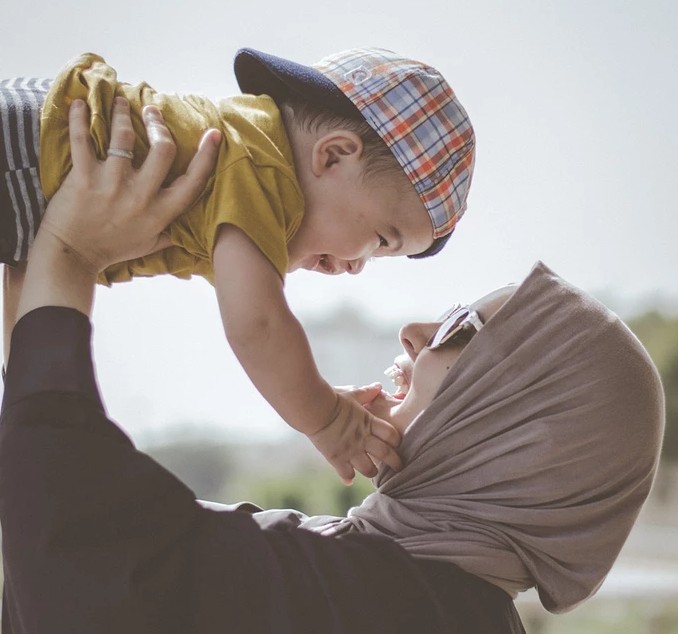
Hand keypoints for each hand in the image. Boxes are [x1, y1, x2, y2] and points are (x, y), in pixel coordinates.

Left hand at [37, 97, 220, 273]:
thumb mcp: (150, 245)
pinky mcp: (84, 178)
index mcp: (160, 213)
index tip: (212, 133)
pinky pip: (82, 140)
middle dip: (159, 124)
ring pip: (123, 136)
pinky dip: (79, 118)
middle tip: (152, 112)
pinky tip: (80, 104)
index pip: (193, 181)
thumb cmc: (113, 249)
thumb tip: (193, 227)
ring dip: (122, 113)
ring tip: (120, 102)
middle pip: (163, 149)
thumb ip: (172, 232)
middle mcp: (141, 196)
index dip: (206, 155)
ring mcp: (112, 185)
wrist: (73, 256)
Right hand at [307, 384, 402, 484]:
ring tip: (373, 471)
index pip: (391, 434)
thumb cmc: (333, 398)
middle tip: (399, 467)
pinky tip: (349, 480)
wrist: (313, 408)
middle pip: (385, 455)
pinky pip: (346, 473)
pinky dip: (348, 477)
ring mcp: (350, 450)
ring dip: (373, 472)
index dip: (396, 440)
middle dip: (395, 463)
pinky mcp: (336, 458)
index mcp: (369, 422)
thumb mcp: (352, 393)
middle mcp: (362, 439)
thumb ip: (367, 392)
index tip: (396, 443)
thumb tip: (378, 386)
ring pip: (369, 469)